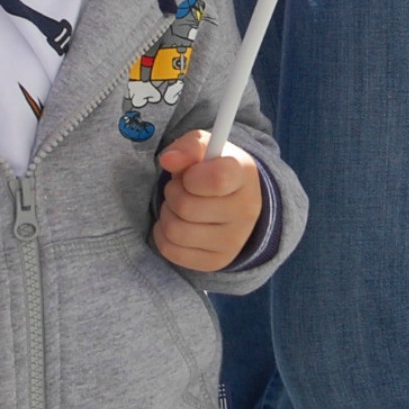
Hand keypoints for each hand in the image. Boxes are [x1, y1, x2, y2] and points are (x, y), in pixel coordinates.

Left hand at [153, 130, 262, 271]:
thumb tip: (168, 160)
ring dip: (167, 214)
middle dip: (173, 192)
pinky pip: (170, 250)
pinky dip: (163, 235)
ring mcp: (233, 241)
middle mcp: (245, 212)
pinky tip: (178, 223)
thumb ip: (188, 147)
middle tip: (182, 188)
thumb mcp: (206, 147)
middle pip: (185, 206)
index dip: (191, 176)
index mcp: (244, 176)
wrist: (238, 202)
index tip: (191, 173)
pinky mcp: (216, 261)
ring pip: (175, 230)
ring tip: (179, 206)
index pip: (216, 180)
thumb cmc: (216, 168)